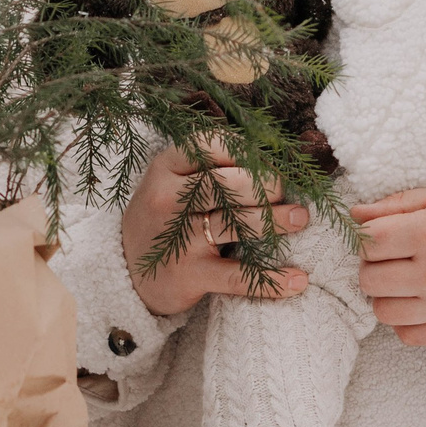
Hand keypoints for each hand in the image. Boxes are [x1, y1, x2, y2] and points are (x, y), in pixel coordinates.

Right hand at [121, 142, 311, 317]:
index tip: (265, 160)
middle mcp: (168, 199)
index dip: (245, 150)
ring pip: (236, 224)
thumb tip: (270, 157)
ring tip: (300, 218)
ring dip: (276, 221)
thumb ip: (209, 166)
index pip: (209, 145)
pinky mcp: (190, 275)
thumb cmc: (163, 218)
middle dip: (265, 184)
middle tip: (282, 191)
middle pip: (227, 183)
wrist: (125, 271)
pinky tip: (297, 280)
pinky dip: (271, 281)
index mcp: (166, 168)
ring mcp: (179, 238)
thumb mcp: (171, 181)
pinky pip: (237, 276)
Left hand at [353, 179, 425, 345]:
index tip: (384, 234)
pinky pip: (406, 336)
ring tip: (407, 279)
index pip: (368, 243)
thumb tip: (354, 213)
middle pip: (368, 279)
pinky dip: (406, 320)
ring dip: (387, 295)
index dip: (368, 236)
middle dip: (374, 265)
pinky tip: (422, 300)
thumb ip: (400, 203)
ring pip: (382, 312)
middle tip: (396, 256)